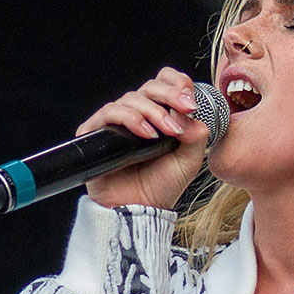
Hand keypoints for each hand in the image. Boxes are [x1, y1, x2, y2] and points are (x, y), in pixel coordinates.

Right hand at [78, 66, 210, 210]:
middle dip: (170, 96)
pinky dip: (130, 119)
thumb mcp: (189, 159)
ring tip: (166, 132)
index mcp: (158, 116)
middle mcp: (136, 115)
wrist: (140, 210)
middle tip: (186, 109)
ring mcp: (116, 124)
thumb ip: (196, 134)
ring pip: (131, 99)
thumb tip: (189, 113)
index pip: (163, 83)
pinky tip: (146, 134)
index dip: (177, 84)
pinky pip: (110, 113)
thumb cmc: (161, 186)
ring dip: (153, 111)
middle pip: (149, 87)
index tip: (191, 101)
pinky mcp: (96, 133)